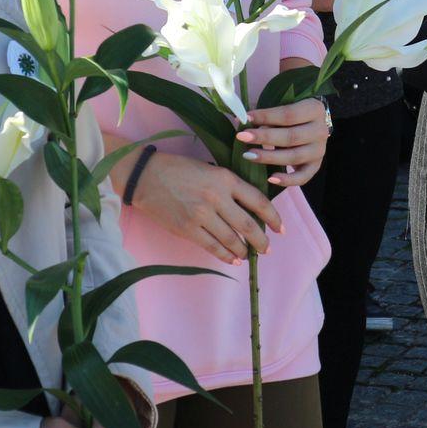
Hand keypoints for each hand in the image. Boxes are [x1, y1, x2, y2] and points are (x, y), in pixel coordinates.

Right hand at [129, 151, 283, 263]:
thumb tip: (251, 208)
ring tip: (248, 255)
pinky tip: (233, 258)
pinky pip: (212, 246)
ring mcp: (201, 214)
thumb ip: (230, 186)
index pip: (258, 201)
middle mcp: (216, 197)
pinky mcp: (187, 229)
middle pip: (248, 224)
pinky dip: (225, 255)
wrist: (146, 176)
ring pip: (231, 239)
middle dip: (261, 240)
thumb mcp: (210, 169)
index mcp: (225, 178)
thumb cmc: (179, 170)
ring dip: (243, 250)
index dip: (273, 217)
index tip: (280, 228)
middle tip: (267, 248)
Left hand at [236, 96, 329, 187]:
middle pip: (291, 136)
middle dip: (264, 137)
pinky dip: (287, 180)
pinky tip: (270, 178)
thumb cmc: (291, 115)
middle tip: (242, 137)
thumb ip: (264, 115)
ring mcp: (319, 150)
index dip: (266, 116)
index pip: (289, 114)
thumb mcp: (282, 108)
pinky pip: (303, 177)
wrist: (311, 126)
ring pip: (294, 157)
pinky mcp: (315, 166)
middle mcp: (320, 130)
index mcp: (314, 109)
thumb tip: (239, 120)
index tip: (246, 118)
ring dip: (269, 157)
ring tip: (249, 155)